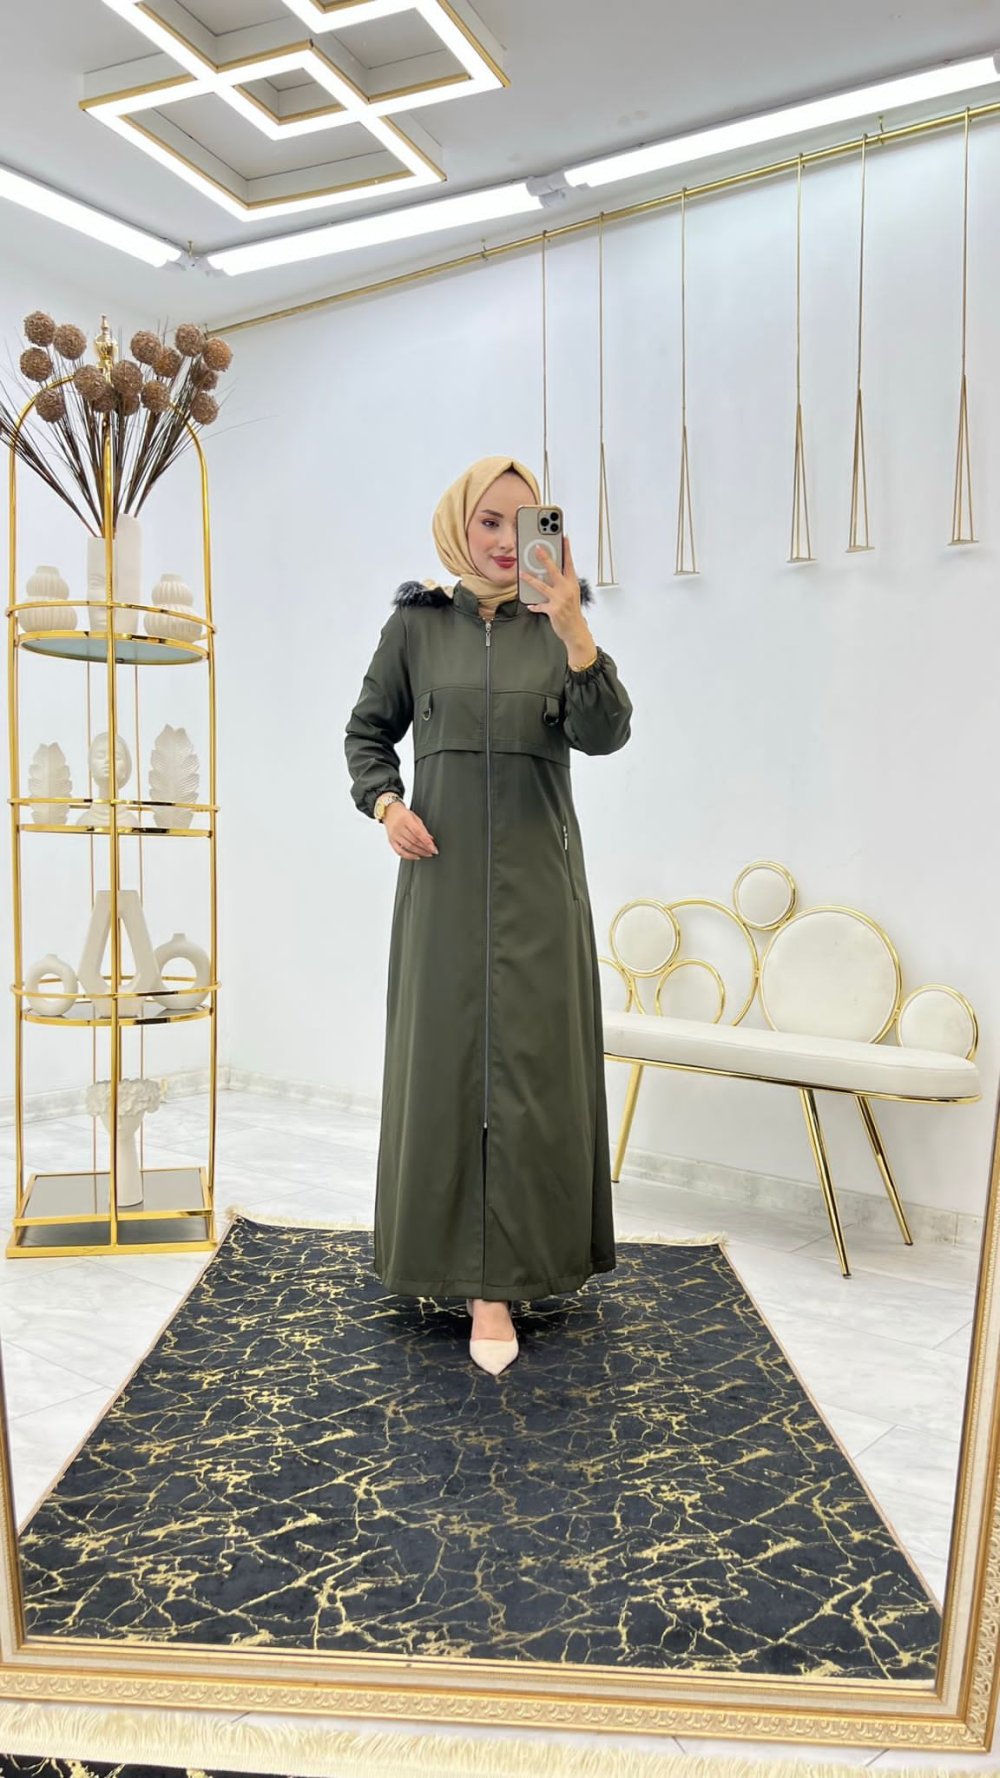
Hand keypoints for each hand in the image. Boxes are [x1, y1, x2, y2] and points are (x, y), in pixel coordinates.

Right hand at [384, 801, 437, 859]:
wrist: (389, 812)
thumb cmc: (402, 813)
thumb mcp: (414, 817)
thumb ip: (422, 828)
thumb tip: (430, 839)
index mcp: (406, 819)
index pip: (418, 833)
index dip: (427, 842)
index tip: (434, 848)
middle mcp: (399, 828)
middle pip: (414, 841)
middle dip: (425, 848)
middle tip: (432, 851)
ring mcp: (394, 835)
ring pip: (408, 847)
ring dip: (419, 852)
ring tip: (427, 854)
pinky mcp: (391, 841)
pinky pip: (399, 851)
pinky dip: (408, 856)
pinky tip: (416, 856)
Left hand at [521, 536, 594, 658]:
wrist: (575, 630)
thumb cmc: (572, 611)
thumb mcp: (571, 593)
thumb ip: (562, 582)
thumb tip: (548, 571)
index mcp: (572, 583)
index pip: (569, 563)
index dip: (566, 549)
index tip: (563, 537)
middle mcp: (567, 589)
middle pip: (554, 570)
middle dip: (545, 558)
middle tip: (536, 548)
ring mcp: (560, 599)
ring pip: (542, 586)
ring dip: (530, 579)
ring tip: (521, 573)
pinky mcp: (553, 610)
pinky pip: (539, 605)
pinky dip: (534, 605)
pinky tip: (530, 605)